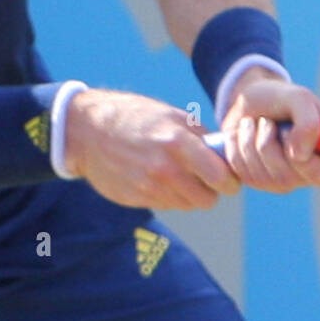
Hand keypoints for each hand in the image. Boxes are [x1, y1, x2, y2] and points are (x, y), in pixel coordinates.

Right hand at [62, 88, 239, 210]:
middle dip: (210, 191)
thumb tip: (227, 155)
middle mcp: (165, 168)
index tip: (229, 179)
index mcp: (178, 142)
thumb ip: (201, 137)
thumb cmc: (136, 117)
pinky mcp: (135, 199)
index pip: (220, 177)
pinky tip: (157, 177)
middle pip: (207, 200)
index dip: (230, 181)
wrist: (89, 130)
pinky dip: (168, 196)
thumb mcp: (172, 115)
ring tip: (177, 173)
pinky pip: (166, 205)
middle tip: (205, 179)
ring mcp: (148, 187)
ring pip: (187, 205)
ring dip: (188, 194)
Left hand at [219, 68, 319, 192]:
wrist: (250, 100)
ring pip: (261, 177)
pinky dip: (236, 148)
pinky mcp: (258, 181)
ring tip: (252, 123)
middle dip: (267, 143)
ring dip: (249, 141)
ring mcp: (283, 180)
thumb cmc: (279, 98)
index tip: (286, 131)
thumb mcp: (298, 98)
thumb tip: (299, 156)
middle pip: (286, 178)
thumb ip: (309, 123)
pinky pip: (241, 174)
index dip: (300, 158)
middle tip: (266, 121)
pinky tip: (242, 134)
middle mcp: (308, 172)